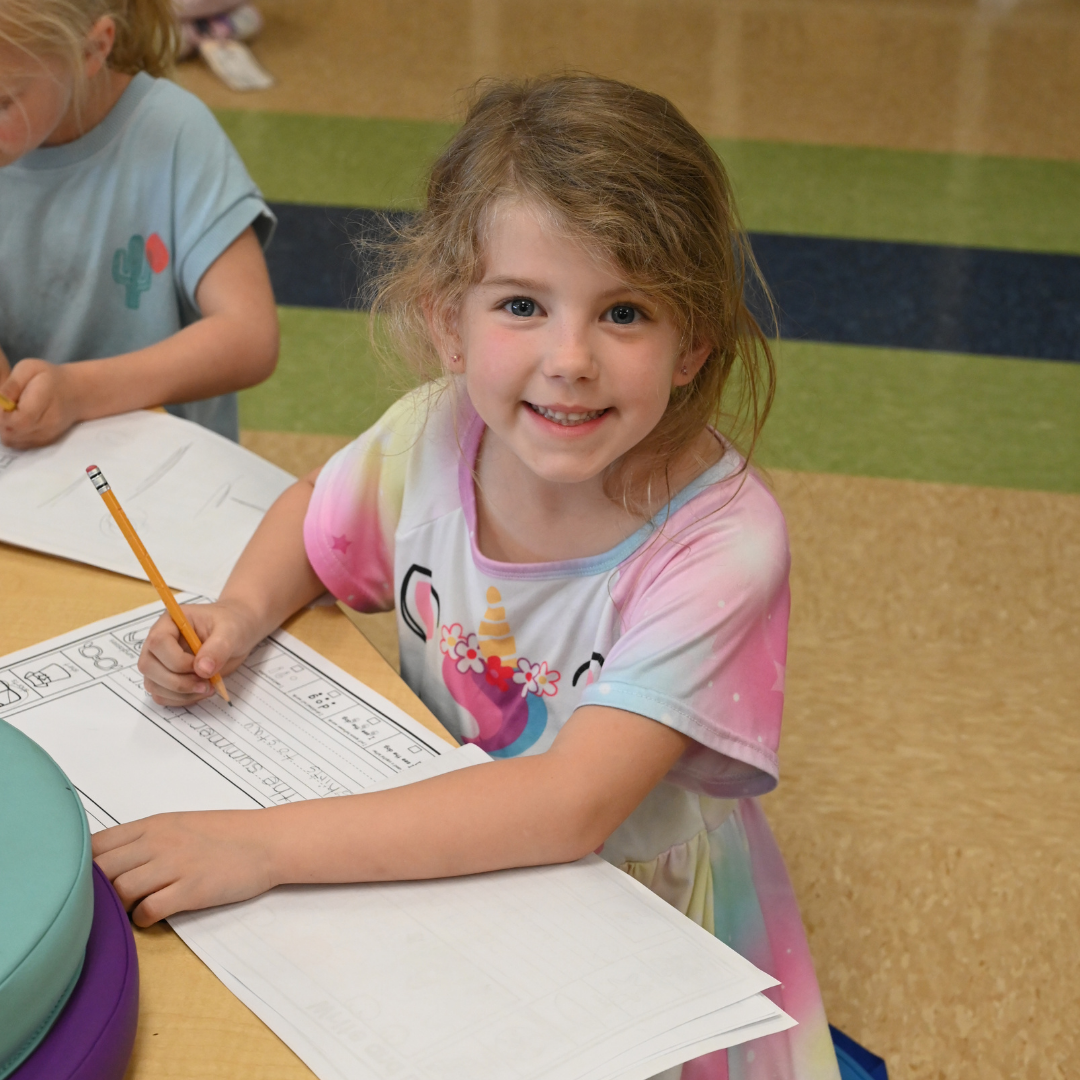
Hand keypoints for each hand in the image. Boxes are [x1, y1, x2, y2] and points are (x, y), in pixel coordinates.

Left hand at [0, 359, 79, 447]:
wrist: (76, 394)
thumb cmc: (50, 377)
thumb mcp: (29, 368)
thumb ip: (12, 384)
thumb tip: (0, 401)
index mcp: (45, 401)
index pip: (19, 419)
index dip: (2, 414)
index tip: (2, 403)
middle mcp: (48, 423)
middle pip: (11, 432)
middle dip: (0, 421)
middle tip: (5, 407)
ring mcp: (47, 435)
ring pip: (11, 440)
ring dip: (3, 428)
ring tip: (10, 413)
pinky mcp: (43, 442)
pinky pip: (18, 444)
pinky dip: (10, 434)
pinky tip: (15, 421)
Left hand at [93, 810, 277, 924]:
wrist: (267, 841)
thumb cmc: (226, 834)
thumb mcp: (180, 825)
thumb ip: (145, 840)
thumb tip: (108, 863)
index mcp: (153, 825)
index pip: (96, 844)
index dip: (80, 865)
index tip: (84, 881)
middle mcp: (159, 842)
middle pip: (101, 870)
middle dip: (94, 891)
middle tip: (103, 903)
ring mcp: (175, 866)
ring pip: (120, 891)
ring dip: (118, 907)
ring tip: (129, 910)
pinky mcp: (191, 890)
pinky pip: (148, 910)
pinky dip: (141, 920)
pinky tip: (151, 916)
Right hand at [138, 598, 263, 706]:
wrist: (237, 634)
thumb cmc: (232, 625)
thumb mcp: (231, 632)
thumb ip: (217, 648)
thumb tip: (202, 669)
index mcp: (169, 623)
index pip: (158, 643)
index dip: (177, 661)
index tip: (202, 667)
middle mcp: (158, 642)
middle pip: (148, 667)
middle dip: (178, 682)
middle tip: (206, 684)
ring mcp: (160, 662)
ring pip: (153, 685)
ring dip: (181, 694)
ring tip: (207, 687)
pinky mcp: (166, 678)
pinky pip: (162, 696)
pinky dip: (181, 700)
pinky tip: (201, 691)